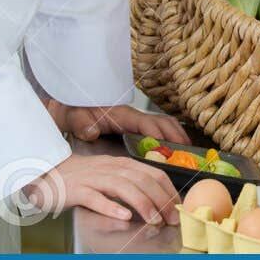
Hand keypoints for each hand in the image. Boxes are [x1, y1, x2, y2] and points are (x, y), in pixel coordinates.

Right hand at [31, 152, 181, 225]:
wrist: (46, 172)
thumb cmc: (81, 178)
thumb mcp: (110, 176)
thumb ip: (131, 183)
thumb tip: (157, 200)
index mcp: (122, 164)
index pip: (153, 173)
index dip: (168, 190)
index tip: (178, 208)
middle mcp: (111, 167)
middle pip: (143, 180)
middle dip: (161, 200)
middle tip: (171, 218)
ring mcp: (94, 178)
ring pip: (123, 187)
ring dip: (142, 204)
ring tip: (154, 220)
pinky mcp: (77, 190)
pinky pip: (96, 198)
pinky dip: (112, 207)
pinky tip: (124, 216)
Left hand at [46, 100, 188, 143]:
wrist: (70, 104)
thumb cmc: (74, 112)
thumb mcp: (74, 118)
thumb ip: (81, 125)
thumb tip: (91, 132)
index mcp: (122, 115)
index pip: (147, 124)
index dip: (159, 137)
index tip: (169, 151)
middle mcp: (133, 116)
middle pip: (163, 122)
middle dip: (177, 136)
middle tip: (189, 154)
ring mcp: (135, 119)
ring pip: (164, 123)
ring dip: (178, 135)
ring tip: (188, 153)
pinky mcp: (134, 125)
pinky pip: (158, 128)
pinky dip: (171, 135)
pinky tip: (174, 149)